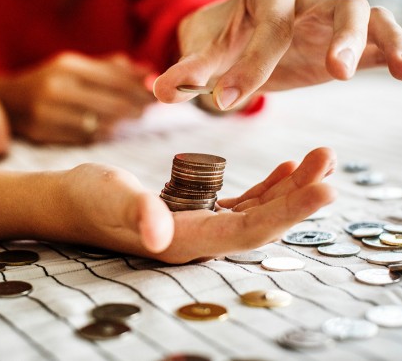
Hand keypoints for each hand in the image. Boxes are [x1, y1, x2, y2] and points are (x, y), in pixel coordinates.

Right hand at [0, 52, 155, 143]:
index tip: (157, 93)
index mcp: (68, 66)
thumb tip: (149, 71)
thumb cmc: (51, 81)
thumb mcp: (76, 66)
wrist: (7, 101)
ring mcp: (49, 112)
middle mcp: (57, 88)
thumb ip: (112, 68)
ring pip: (100, 123)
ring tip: (135, 117)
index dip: (140, 88)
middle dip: (136, 106)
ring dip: (122, 122)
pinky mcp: (44, 132)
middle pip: (111, 103)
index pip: (115, 79)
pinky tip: (112, 129)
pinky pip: (85, 137)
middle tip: (151, 109)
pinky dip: (103, 133)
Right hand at [43, 147, 336, 263]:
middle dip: (301, 196)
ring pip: (258, 211)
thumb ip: (136, 213)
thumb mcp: (109, 197)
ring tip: (319, 159)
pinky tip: (286, 170)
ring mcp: (200, 227)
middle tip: (330, 162)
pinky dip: (267, 187)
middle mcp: (200, 241)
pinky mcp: (196, 212)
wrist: (70, 201)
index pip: (249, 232)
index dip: (290, 214)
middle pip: (264, 222)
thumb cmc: (86, 198)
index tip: (326, 189)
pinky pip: (242, 202)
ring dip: (291, 188)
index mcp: (185, 241)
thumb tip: (159, 234)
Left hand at [153, 0, 401, 109]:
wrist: (240, 33)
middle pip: (338, 2)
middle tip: (335, 74)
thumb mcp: (205, 54)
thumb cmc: (223, 41)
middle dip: (339, 36)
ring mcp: (332, 15)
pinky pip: (388, 36)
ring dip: (385, 40)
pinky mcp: (348, 39)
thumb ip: (187, 72)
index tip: (228, 102)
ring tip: (399, 72)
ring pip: (371, 14)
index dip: (249, 65)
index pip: (267, 26)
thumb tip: (158, 91)